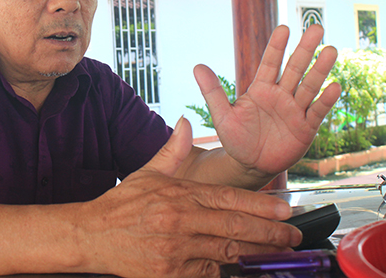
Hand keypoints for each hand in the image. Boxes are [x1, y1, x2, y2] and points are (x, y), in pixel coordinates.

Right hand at [79, 118, 301, 277]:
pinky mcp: (169, 273)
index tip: (285, 211)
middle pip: (235, 228)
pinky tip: (241, 268)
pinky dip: (224, 270)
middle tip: (294, 237)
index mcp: (178, 194)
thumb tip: (185, 122)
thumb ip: (173, 150)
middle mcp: (180, 221)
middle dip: (270, 234)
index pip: (228, 199)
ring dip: (256, 254)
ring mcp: (175, 249)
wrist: (92, 235)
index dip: (261, 206)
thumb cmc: (122, 204)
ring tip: (278, 254)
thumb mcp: (147, 172)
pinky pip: (206, 273)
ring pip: (226, 253)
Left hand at [194, 24, 340, 176]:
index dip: (276, 47)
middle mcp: (280, 95)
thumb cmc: (236, 138)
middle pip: (295, 69)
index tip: (284, 28)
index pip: (270, 63)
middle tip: (316, 28)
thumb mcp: (222, 115)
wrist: (250, 165)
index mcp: (261, 89)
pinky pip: (317, 112)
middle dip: (305, 49)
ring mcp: (295, 110)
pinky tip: (334, 86)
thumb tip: (197, 66)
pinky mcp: (305, 128)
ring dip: (320, 69)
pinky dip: (325, 100)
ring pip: (309, 86)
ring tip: (331, 50)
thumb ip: (212, 91)